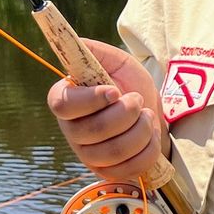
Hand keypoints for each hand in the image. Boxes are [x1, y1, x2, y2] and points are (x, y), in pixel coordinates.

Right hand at [46, 38, 167, 183]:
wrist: (150, 112)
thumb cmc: (128, 85)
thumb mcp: (116, 62)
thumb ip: (95, 51)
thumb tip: (75, 42)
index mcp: (66, 100)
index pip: (63, 105)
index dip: (90, 100)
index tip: (114, 91)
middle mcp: (71, 130)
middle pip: (93, 130)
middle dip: (126, 113)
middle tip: (137, 100)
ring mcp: (88, 155)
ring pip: (113, 151)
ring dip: (140, 130)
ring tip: (147, 116)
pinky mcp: (107, 172)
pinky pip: (129, 168)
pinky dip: (148, 149)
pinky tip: (150, 135)